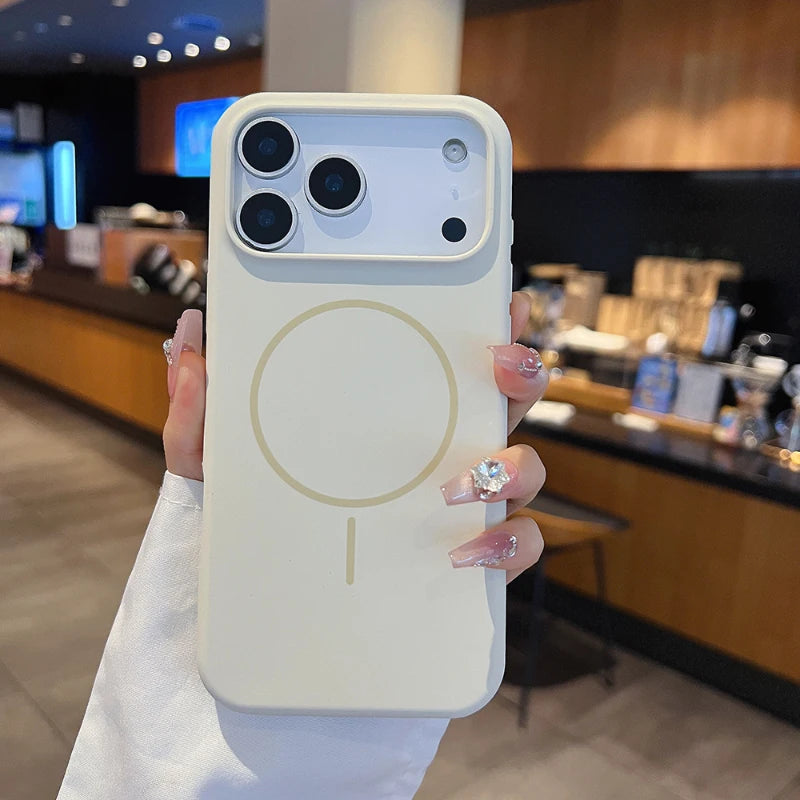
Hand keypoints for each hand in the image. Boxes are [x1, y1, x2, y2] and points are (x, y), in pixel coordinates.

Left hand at [162, 294, 547, 581]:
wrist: (262, 595)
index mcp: (395, 413)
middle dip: (523, 371)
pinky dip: (503, 545)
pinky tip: (460, 551)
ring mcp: (464, 504)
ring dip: (511, 464)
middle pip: (509, 399)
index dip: (489, 324)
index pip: (452, 359)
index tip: (499, 300)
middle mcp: (441, 450)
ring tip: (455, 483)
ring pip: (526, 470)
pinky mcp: (471, 560)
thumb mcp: (217, 456)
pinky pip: (516, 547)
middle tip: (500, 361)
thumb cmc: (251, 511)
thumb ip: (202, 404)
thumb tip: (190, 337)